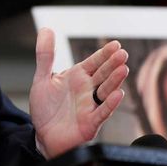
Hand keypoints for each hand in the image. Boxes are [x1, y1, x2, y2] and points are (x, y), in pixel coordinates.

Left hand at [29, 28, 128, 158]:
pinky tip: (118, 94)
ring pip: (106, 92)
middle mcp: (86, 90)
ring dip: (114, 81)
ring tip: (123, 69)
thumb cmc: (46, 108)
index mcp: (77, 78)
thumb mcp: (42, 78)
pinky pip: (102, 113)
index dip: (104, 54)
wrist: (42, 135)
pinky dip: (110, 104)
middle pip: (103, 75)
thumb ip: (46, 55)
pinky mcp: (90, 123)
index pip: (94, 62)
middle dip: (113, 64)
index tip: (115, 44)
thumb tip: (46, 29)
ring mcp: (90, 106)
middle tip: (123, 53)